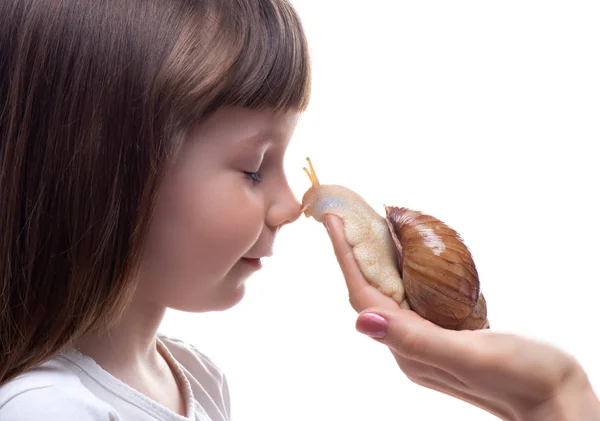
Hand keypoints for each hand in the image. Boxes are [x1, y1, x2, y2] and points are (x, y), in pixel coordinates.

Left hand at [324, 214, 599, 420]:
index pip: (364, 296)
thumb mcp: (471, 354)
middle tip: (344, 218)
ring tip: (367, 228)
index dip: (346, 257)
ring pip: (390, 293)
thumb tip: (364, 322)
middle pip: (370, 292)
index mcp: (409, 349)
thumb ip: (417, 340)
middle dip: (353, 255)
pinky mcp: (446, 336)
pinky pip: (413, 297)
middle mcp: (410, 346)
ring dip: (376, 260)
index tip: (333, 221)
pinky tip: (409, 256)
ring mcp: (427, 341)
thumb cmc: (522, 378)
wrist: (556, 402)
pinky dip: (405, 271)